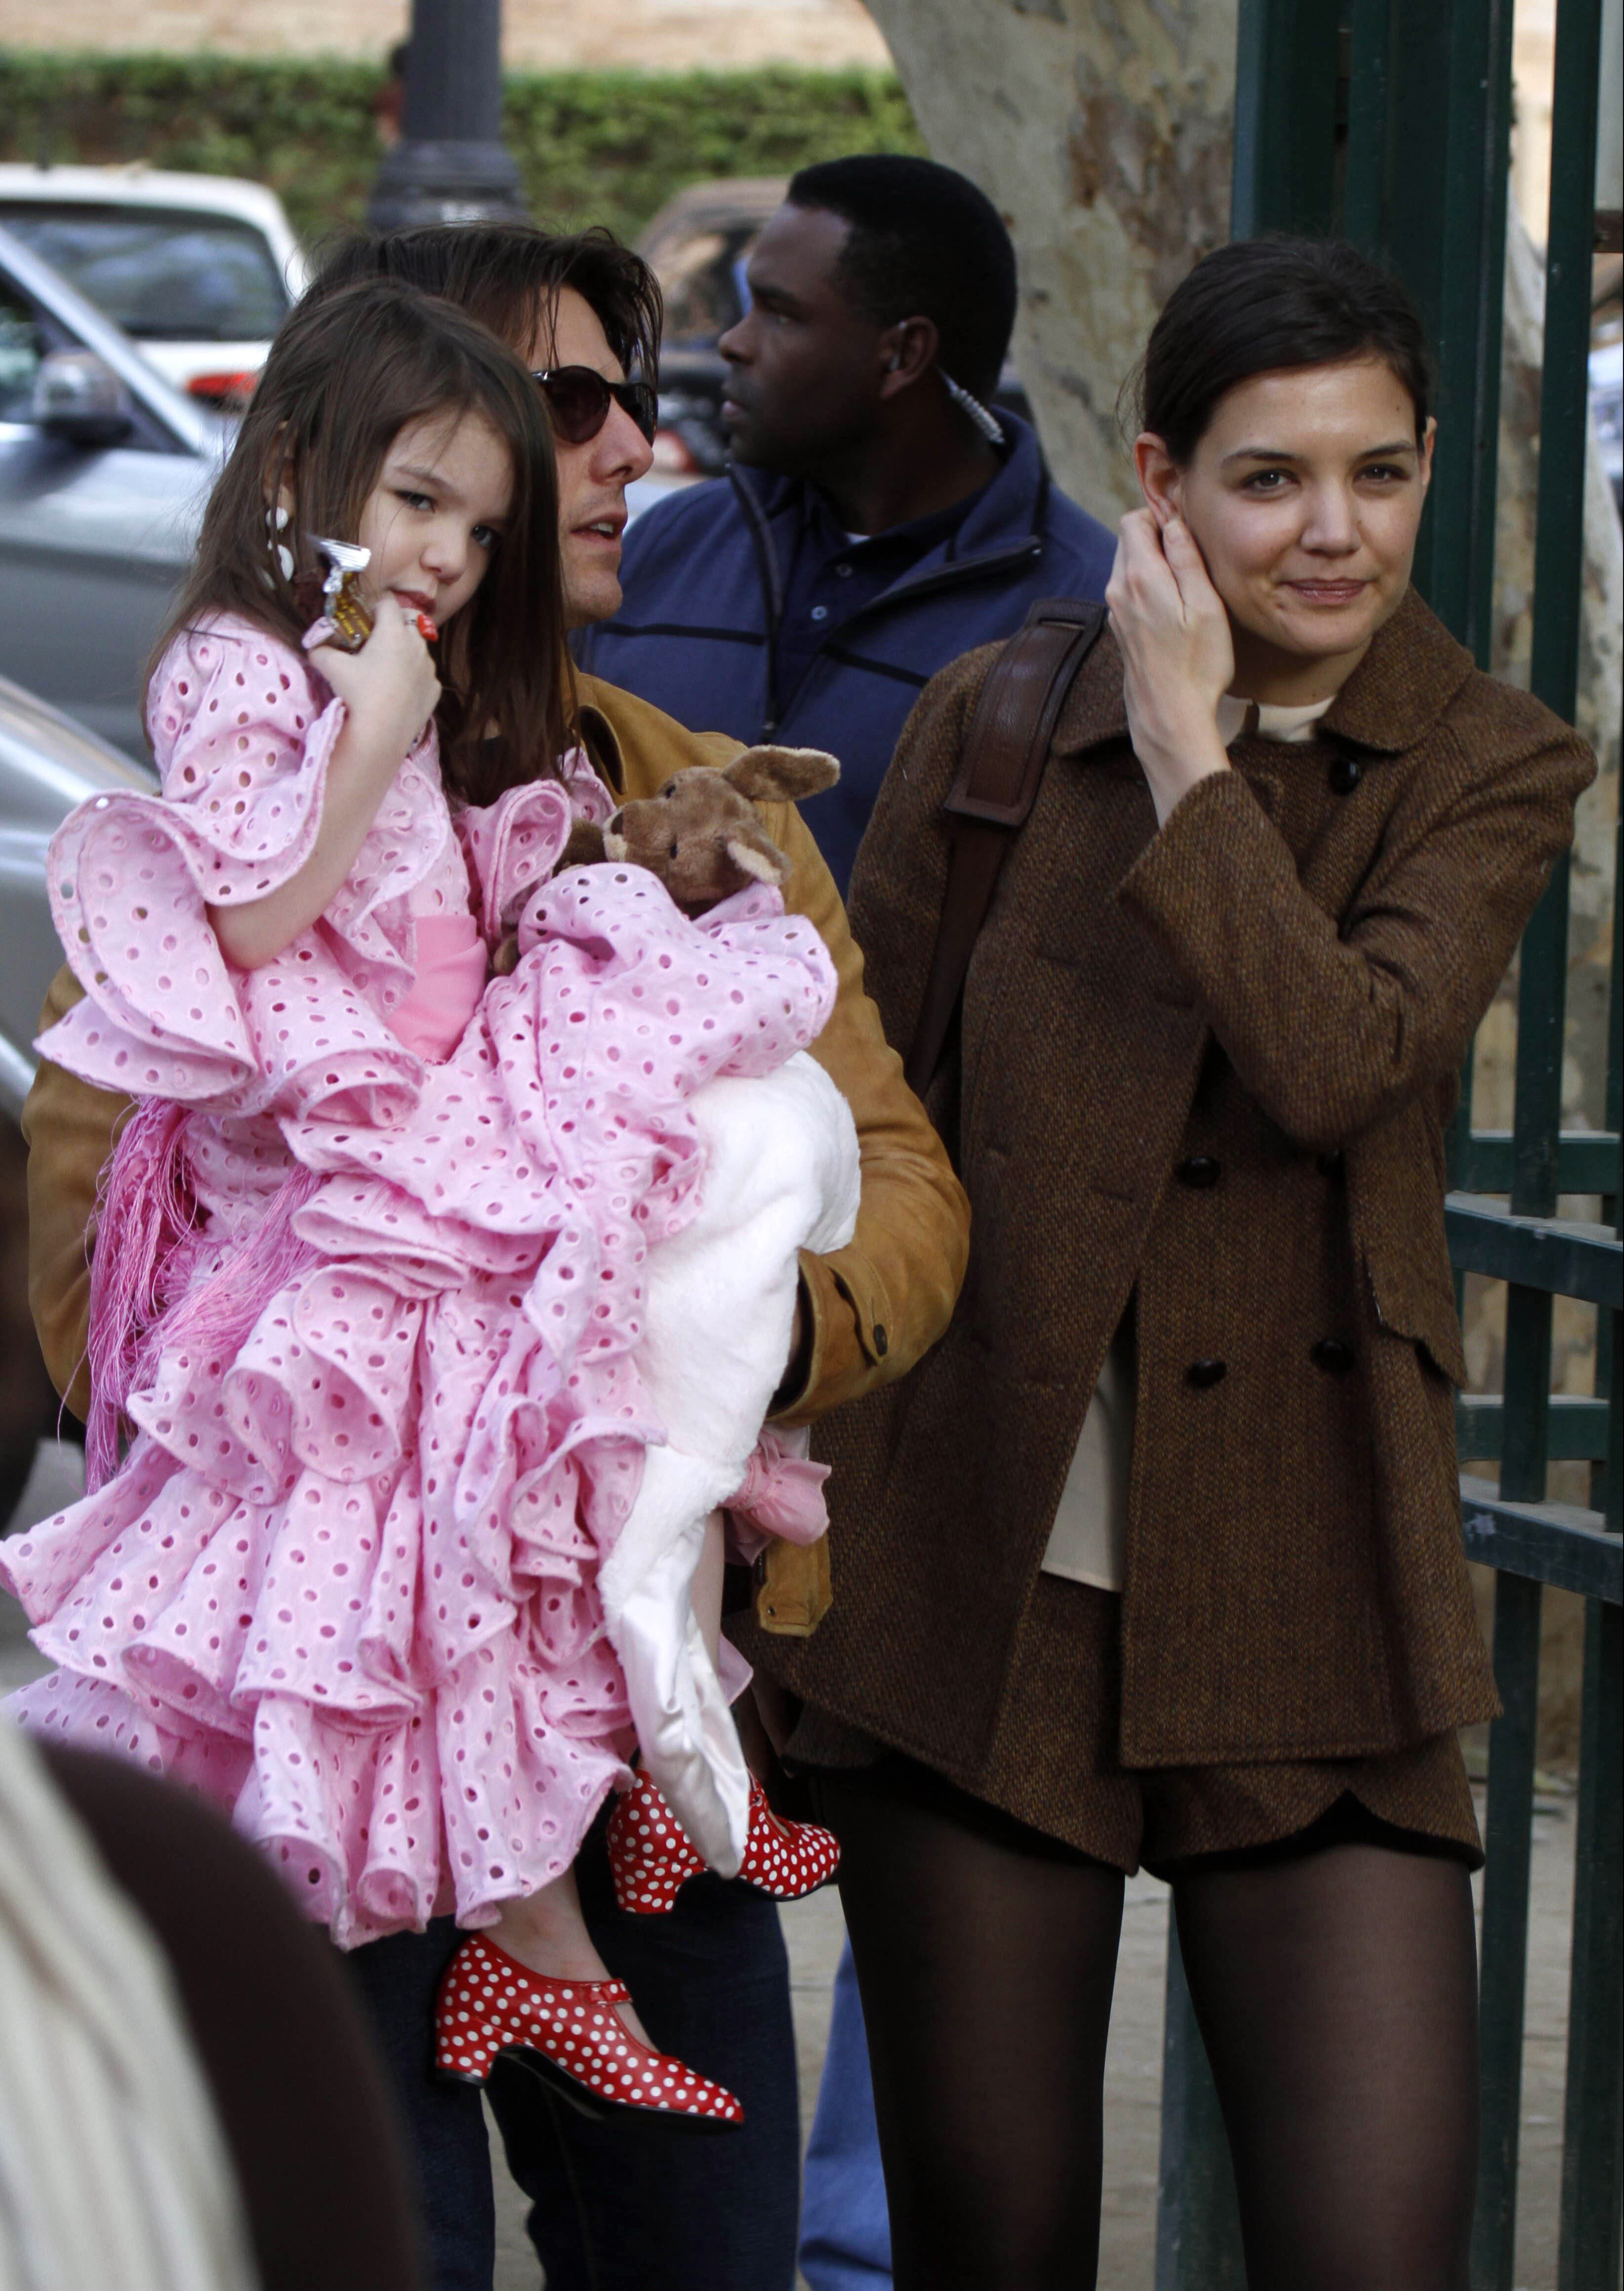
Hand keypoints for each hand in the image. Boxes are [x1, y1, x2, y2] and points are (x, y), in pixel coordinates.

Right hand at [314, 597, 440, 763]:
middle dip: (392, 628)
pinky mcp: (434, 690)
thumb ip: (320, 651)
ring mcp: (429, 668)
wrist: (381, 734)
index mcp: (393, 631)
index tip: (365, 617)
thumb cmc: (358, 694)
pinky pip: (423, 675)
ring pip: (418, 650)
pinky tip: (398, 690)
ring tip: (385, 669)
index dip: (375, 606)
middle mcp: (417, 645)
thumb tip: (314, 647)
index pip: (388, 602)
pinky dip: (413, 677)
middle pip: (407, 623)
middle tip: (374, 643)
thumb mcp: (331, 667)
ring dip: (404, 652)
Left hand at [1106, 509, 1232, 825]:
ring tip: (1187, 581)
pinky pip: (1129, 590)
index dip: (1159, 515)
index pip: (1133, 520)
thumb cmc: (1197, 665)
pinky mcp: (1120, 629)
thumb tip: (1174, 522)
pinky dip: (1148, 584)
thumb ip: (1186, 558)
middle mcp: (1118, 589)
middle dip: (1156, 536)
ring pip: (1127, 564)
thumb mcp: (1205, 605)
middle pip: (1128, 540)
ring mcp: (1115, 611)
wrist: (1170, 716)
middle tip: (1191, 554)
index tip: (1186, 529)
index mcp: (1139, 577)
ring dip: (1153, 562)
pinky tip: (1173, 604)